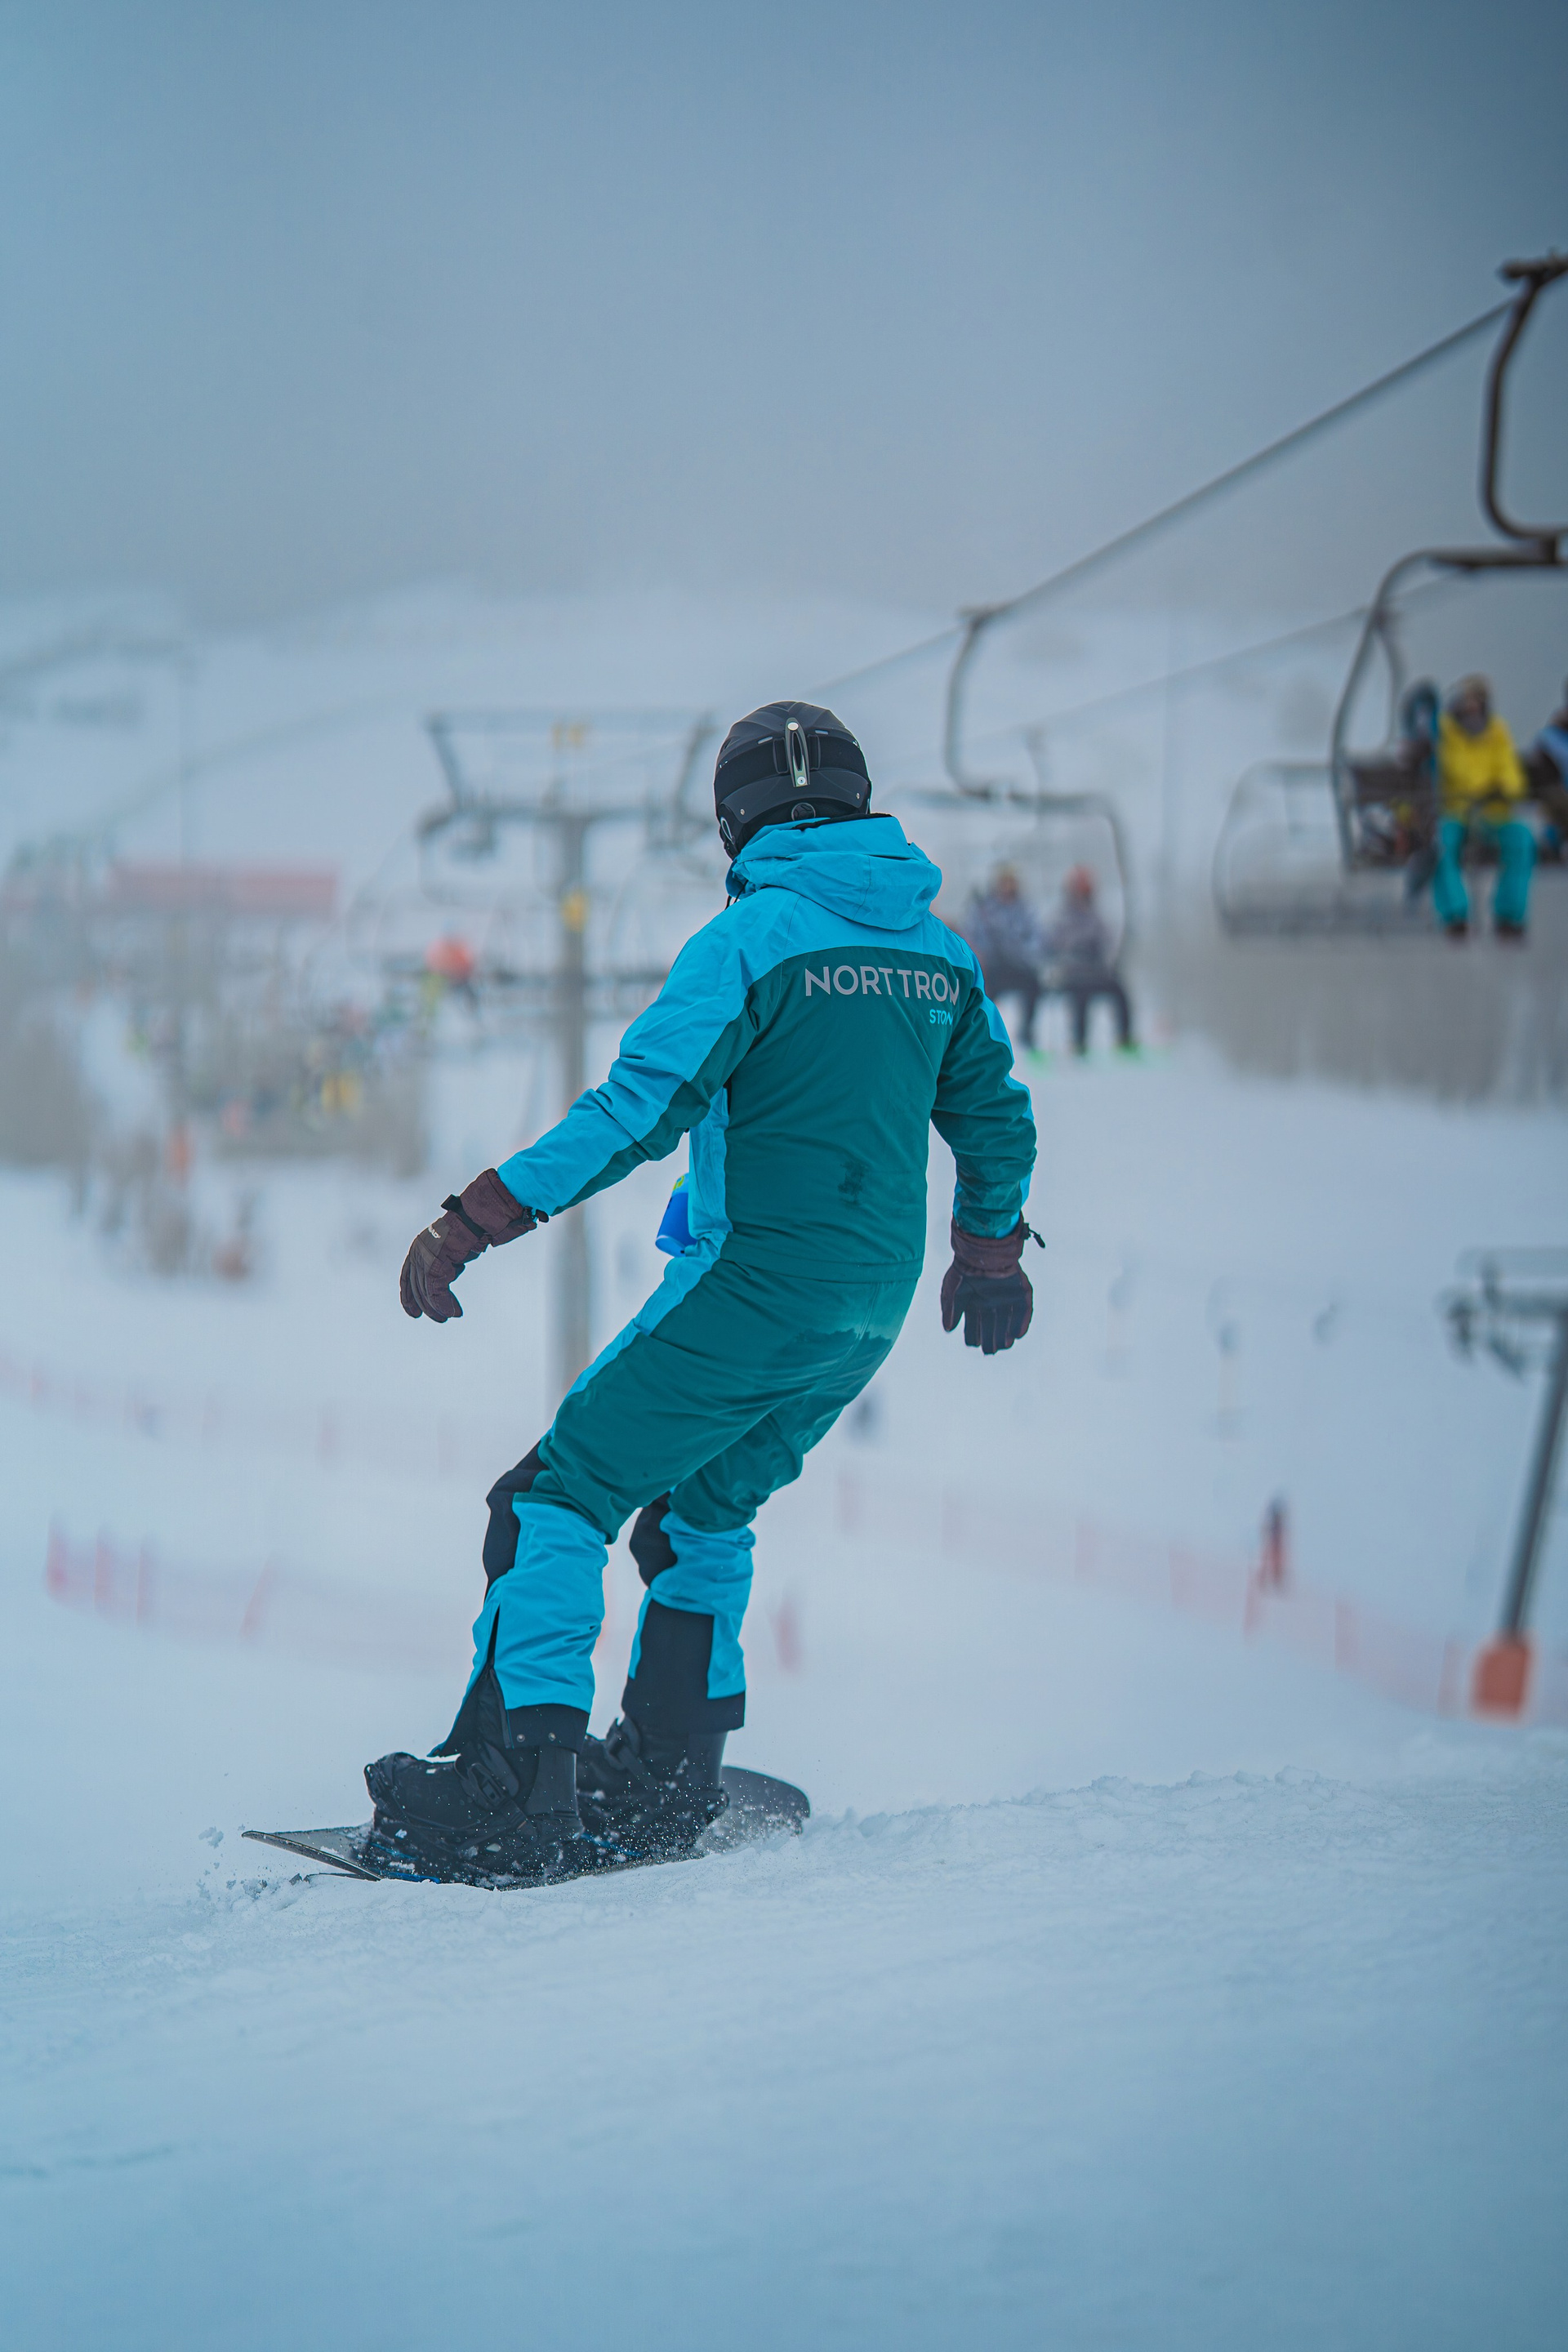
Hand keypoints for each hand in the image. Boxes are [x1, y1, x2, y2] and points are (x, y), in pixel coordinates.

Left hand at [400, 1169, 540, 1322]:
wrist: (479, 1218)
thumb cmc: (470, 1231)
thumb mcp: (451, 1250)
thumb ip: (444, 1263)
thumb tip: (448, 1276)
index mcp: (418, 1247)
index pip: (407, 1276)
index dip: (408, 1297)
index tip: (413, 1313)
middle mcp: (418, 1252)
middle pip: (417, 1287)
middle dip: (426, 1306)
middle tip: (440, 1319)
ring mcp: (425, 1257)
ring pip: (426, 1291)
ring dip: (438, 1307)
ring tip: (450, 1316)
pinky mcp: (436, 1263)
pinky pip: (436, 1290)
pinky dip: (444, 1303)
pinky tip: (453, 1312)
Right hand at [940, 1217, 1036, 1353]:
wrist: (982, 1250)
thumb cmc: (964, 1269)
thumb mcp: (951, 1290)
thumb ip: (950, 1309)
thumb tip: (948, 1329)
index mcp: (975, 1304)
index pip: (974, 1326)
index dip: (974, 1337)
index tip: (974, 1343)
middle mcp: (991, 1303)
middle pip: (992, 1328)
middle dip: (991, 1340)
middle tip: (990, 1351)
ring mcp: (1007, 1298)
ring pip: (1008, 1322)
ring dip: (1006, 1335)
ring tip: (1003, 1345)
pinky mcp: (1020, 1291)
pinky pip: (1024, 1311)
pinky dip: (1021, 1323)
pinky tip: (1018, 1335)